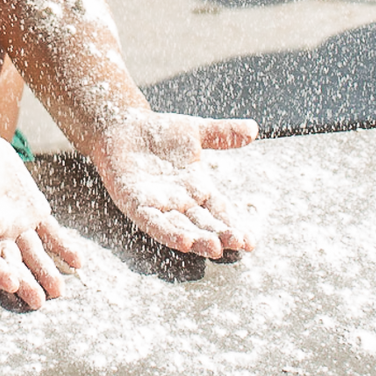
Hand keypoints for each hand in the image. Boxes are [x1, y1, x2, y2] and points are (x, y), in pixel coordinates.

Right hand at [0, 121, 80, 307]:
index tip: (9, 283)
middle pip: (11, 260)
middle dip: (24, 281)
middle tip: (38, 302)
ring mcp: (17, 222)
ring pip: (33, 252)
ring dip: (46, 271)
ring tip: (58, 292)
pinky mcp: (34, 210)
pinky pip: (51, 232)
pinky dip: (64, 246)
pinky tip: (78, 262)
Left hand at [88, 109, 258, 257]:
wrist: (122, 126)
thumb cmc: (159, 132)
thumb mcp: (195, 131)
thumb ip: (222, 133)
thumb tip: (253, 129)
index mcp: (197, 187)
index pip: (220, 211)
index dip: (235, 225)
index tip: (250, 241)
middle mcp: (180, 201)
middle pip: (204, 224)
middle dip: (222, 235)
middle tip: (239, 244)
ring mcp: (158, 205)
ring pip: (181, 228)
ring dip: (197, 240)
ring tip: (215, 248)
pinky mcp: (135, 203)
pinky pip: (153, 221)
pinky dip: (168, 232)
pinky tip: (183, 241)